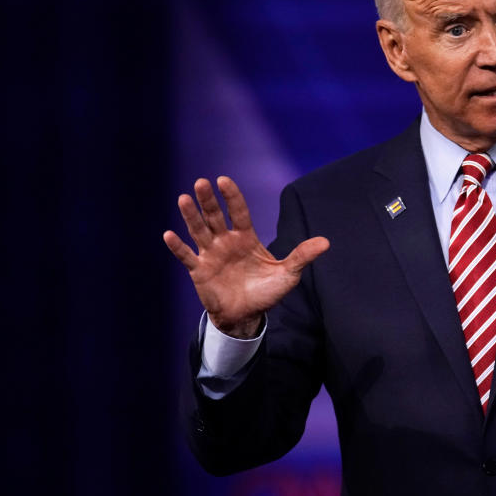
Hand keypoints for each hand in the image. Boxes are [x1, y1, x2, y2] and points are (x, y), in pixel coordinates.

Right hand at [163, 176, 329, 337]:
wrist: (247, 316)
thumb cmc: (266, 292)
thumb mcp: (287, 274)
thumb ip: (302, 256)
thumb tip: (326, 242)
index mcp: (246, 238)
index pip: (238, 211)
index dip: (232, 196)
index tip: (224, 180)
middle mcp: (226, 241)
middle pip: (215, 216)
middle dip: (208, 200)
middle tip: (200, 183)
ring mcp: (211, 255)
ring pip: (199, 231)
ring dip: (191, 216)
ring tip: (183, 198)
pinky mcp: (199, 271)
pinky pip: (186, 256)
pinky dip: (178, 247)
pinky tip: (168, 234)